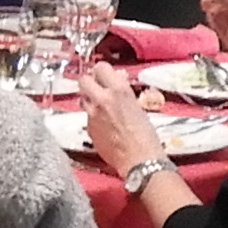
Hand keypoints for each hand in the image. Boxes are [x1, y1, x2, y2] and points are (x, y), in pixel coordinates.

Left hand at [76, 60, 162, 183]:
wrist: (139, 160)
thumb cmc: (145, 136)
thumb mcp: (137, 106)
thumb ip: (123, 91)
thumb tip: (118, 79)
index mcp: (119, 90)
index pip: (101, 67)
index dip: (102, 71)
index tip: (105, 75)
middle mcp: (102, 99)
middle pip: (84, 80)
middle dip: (90, 82)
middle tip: (98, 87)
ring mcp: (93, 115)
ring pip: (82, 97)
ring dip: (89, 98)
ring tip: (100, 105)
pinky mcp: (89, 129)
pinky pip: (86, 116)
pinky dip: (92, 116)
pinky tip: (103, 123)